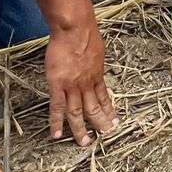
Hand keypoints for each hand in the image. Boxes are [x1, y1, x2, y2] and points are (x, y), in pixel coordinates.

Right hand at [45, 18, 117, 145]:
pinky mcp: (58, 85)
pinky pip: (57, 108)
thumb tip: (94, 62)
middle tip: (104, 135)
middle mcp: (87, 84)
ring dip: (81, 129)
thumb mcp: (98, 48)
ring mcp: (72, 86)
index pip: (104, 97)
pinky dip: (57, 122)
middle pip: (95, 108)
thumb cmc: (85, 32)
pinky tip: (57, 134)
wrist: (74, 29)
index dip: (109, 110)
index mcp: (97, 74)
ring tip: (85, 142)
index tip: (114, 120)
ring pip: (78, 113)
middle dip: (100, 123)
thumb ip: (95, 60)